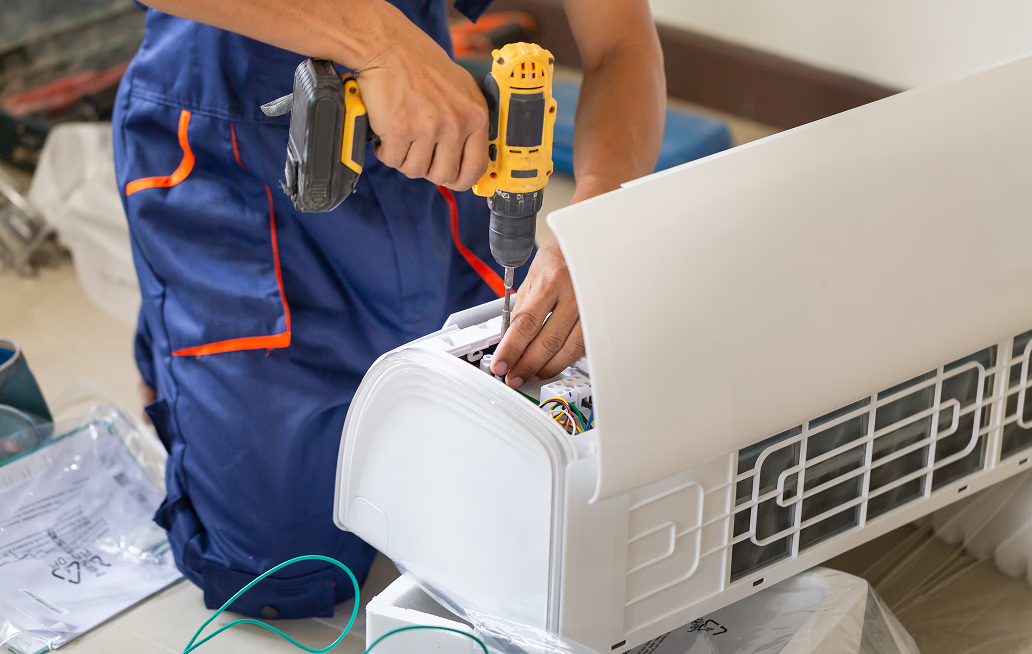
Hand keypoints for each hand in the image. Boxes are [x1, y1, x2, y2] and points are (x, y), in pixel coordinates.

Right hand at [357, 13, 488, 189]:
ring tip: (401, 138)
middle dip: (426, 168)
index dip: (461, 179)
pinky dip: (385, 151)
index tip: (451, 178)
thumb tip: (469, 158)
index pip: (476, 167)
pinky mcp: (400, 130)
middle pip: (442, 175)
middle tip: (417, 152)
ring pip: (414, 170)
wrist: (390, 48)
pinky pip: (392, 160)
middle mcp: (455, 124)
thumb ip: (469, 122)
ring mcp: (428, 128)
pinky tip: (386, 134)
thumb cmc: (424, 66)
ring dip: (403, 159)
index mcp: (475, 116)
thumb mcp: (462, 90)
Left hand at [490, 236, 584, 386]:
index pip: (526, 323)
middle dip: (527, 364)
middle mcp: (574, 294)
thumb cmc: (563, 253)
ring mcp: (591, 307)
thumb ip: (523, 307)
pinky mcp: (601, 316)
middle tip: (513, 376)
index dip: (511, 349)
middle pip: (548, 341)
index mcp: (551, 280)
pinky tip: (553, 364)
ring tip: (530, 374)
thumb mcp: (535, 274)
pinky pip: (584, 346)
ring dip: (546, 368)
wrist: (594, 240)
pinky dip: (566, 359)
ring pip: (569, 350)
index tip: (500, 364)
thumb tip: (510, 338)